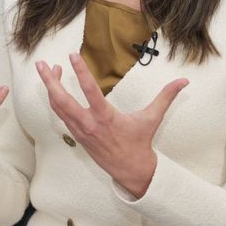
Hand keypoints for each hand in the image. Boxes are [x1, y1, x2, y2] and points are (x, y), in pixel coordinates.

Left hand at [35, 52, 188, 197]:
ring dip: (50, 88)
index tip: (72, 55)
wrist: (130, 170)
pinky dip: (55, 100)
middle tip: (41, 64)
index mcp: (107, 118)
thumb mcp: (152, 118)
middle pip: (62, 101)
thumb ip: (166, 97)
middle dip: (49, 82)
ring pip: (58, 107)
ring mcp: (80, 130)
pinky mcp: (76, 135)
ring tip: (47, 69)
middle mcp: (89, 124)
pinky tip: (55, 87)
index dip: (80, 72)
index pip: (90, 91)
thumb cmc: (140, 142)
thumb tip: (184, 81)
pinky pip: (60, 115)